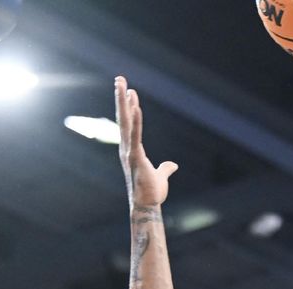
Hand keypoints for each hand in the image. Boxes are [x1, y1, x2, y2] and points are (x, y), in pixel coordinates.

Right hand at [115, 76, 178, 210]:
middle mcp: (126, 148)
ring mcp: (129, 152)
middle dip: (120, 98)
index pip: (128, 124)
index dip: (128, 107)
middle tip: (119, 79)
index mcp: (132, 149)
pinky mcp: (135, 157)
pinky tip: (136, 105)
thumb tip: (173, 165)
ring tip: (121, 84)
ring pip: (125, 122)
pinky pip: (135, 135)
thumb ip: (165, 168)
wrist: (147, 206)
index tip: (128, 91)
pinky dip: (136, 121)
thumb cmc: (151, 193)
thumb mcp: (161, 176)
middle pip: (123, 118)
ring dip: (123, 102)